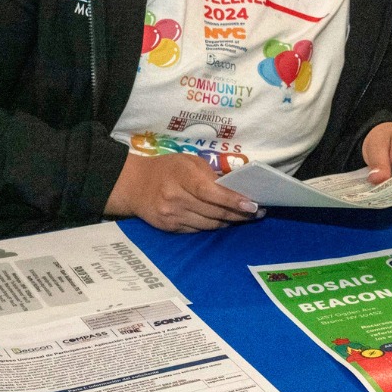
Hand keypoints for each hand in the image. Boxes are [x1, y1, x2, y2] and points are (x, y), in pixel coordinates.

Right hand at [105, 152, 260, 232]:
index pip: (210, 192)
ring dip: (229, 222)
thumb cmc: (167, 168)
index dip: (232, 200)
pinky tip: (224, 221)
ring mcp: (171, 216)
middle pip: (213, 211)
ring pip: (209, 224)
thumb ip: (210, 175)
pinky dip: (213, 225)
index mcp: (181, 176)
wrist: (134, 185)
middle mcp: (175, 198)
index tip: (252, 205)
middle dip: (239, 214)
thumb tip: (236, 188)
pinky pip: (198, 229)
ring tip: (245, 217)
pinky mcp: (169, 228)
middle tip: (257, 212)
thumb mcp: (188, 162)